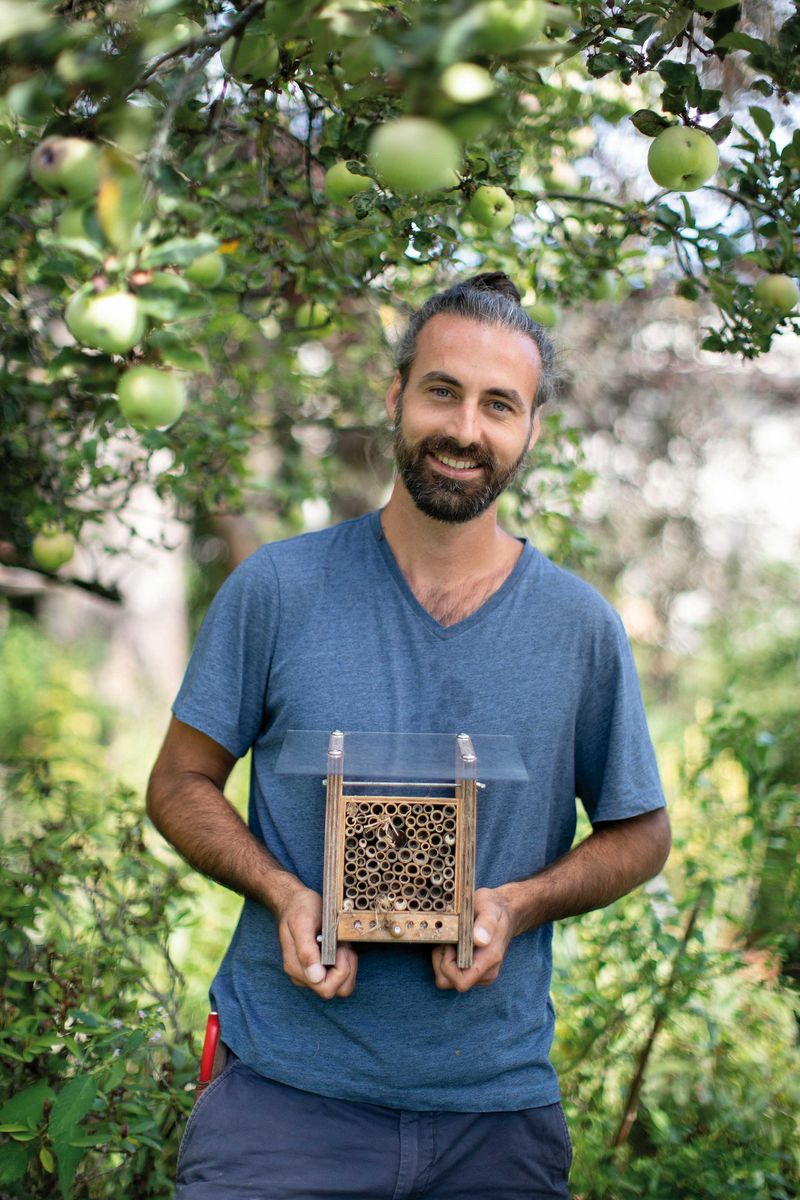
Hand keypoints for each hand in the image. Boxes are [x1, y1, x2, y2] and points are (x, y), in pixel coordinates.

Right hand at [274, 883, 357, 998]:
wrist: (292, 900)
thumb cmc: (298, 908)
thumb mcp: (302, 923)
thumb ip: (306, 951)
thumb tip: (315, 977)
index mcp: (296, 968)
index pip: (326, 987)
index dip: (340, 970)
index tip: (339, 947)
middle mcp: (303, 976)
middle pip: (335, 990)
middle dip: (346, 968)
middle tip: (342, 945)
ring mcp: (310, 973)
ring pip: (339, 985)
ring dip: (347, 966)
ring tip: (341, 944)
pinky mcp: (318, 968)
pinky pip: (338, 976)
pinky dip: (345, 963)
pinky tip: (339, 946)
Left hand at [431, 887, 515, 992]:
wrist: (505, 911)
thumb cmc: (495, 908)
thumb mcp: (490, 909)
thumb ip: (486, 924)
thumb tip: (479, 939)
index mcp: (490, 960)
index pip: (461, 981)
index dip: (447, 965)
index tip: (450, 944)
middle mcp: (486, 972)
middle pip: (449, 982)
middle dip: (441, 962)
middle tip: (448, 941)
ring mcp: (481, 974)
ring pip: (447, 980)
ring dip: (442, 961)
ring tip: (451, 941)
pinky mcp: (475, 972)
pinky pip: (451, 975)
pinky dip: (446, 961)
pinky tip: (453, 944)